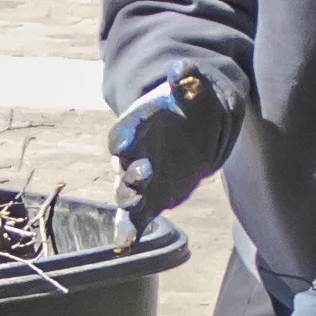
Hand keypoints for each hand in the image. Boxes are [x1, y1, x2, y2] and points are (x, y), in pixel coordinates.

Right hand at [105, 69, 234, 220]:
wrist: (192, 130)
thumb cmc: (188, 106)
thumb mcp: (193, 89)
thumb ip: (188, 80)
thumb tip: (182, 70)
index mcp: (137, 126)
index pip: (123, 133)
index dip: (122, 139)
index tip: (122, 147)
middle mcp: (132, 155)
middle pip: (122, 167)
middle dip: (129, 174)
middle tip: (142, 176)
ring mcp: (139, 180)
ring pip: (126, 195)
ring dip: (128, 203)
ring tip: (132, 214)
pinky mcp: (149, 200)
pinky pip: (137, 218)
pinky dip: (130, 231)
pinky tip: (126, 245)